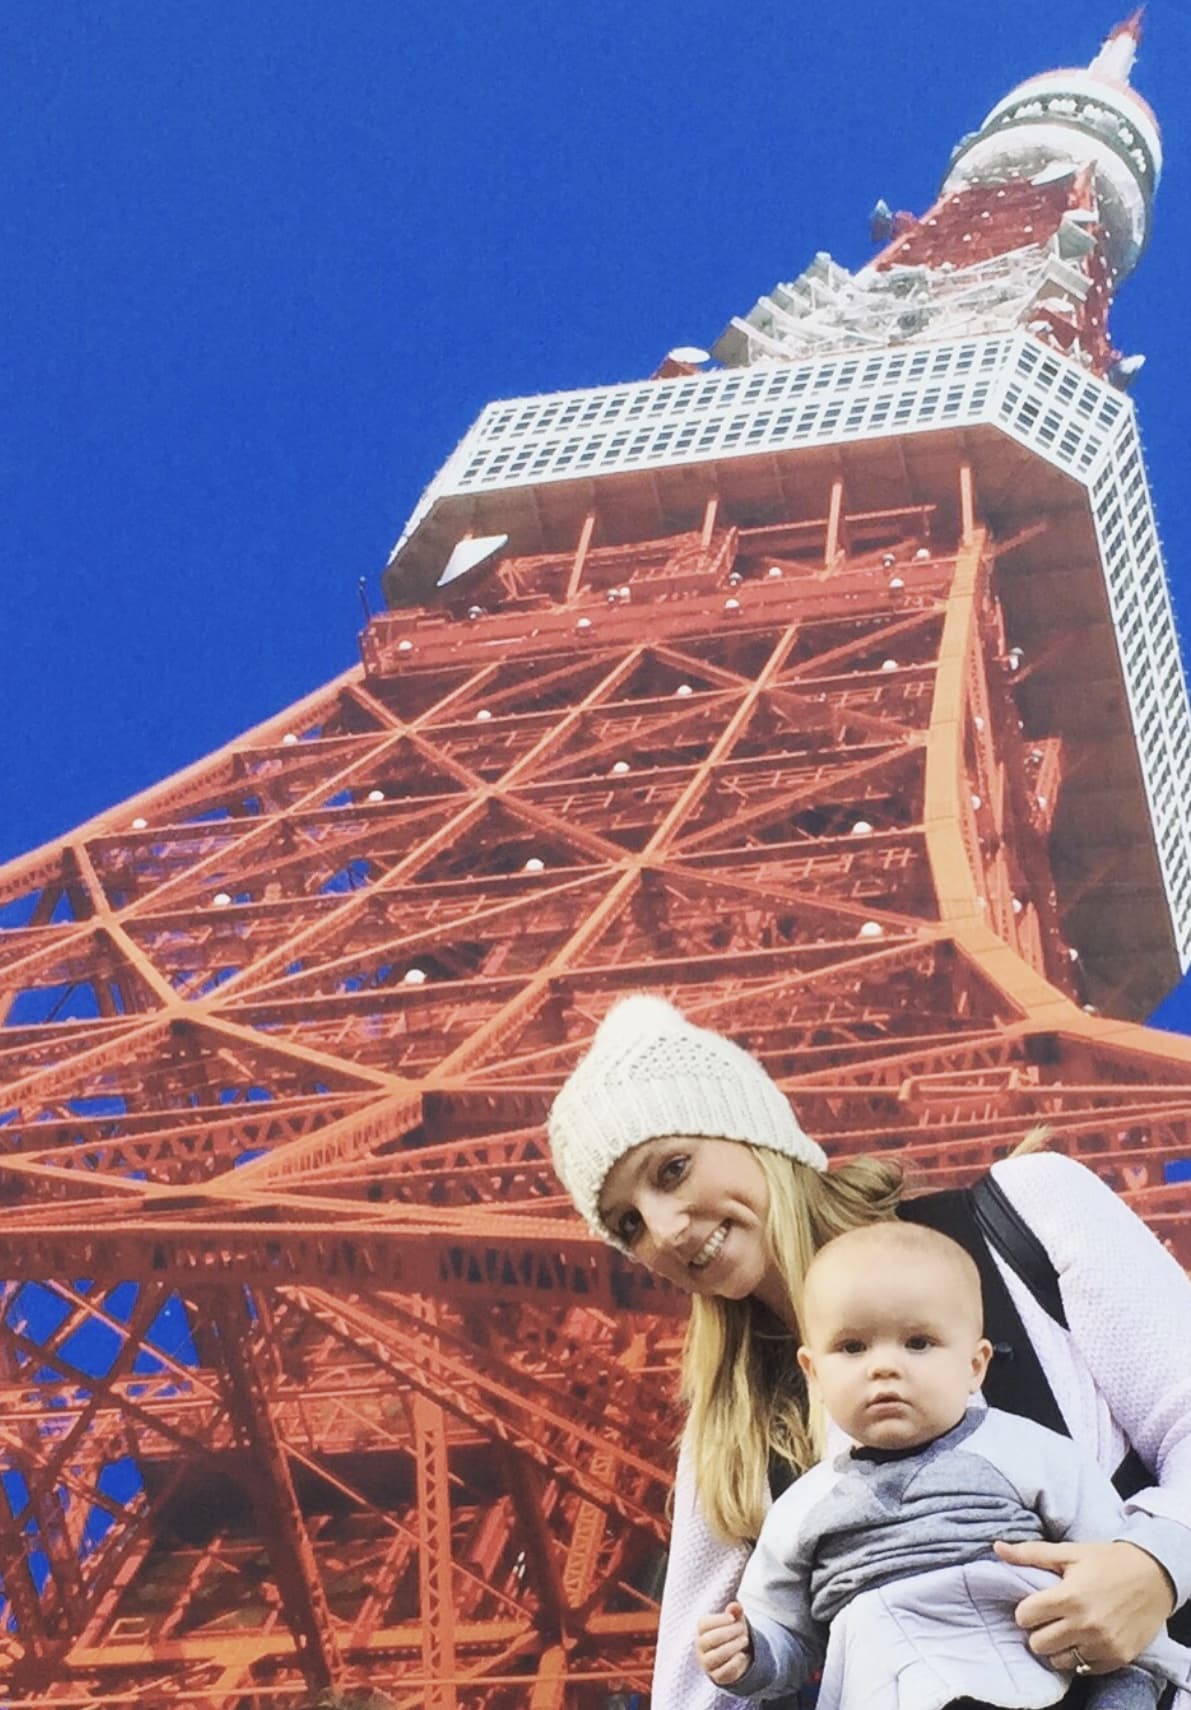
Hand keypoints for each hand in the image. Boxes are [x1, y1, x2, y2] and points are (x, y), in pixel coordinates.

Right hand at [695, 1600, 753, 1685]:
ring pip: (715, 1656)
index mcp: (701, 1630)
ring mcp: (707, 1662)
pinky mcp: (716, 1676)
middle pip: (709, 1639)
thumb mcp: (734, 1620)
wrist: (735, 1655)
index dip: (719, 1620)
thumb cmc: (732, 1632)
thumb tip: (735, 1605)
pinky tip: (742, 1655)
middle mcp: (700, 1646)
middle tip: (741, 1629)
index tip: (732, 1618)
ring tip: (744, 1640)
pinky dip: (734, 1663)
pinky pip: (723, 1671)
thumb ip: (735, 1611)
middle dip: (728, 1633)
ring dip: (733, 1646)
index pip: (704, 1624)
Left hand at [994, 1539, 1175, 1673]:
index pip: (1025, 1617)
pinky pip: (1084, 1669)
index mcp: (1069, 1596)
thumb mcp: (1069, 1552)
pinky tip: (1084, 1639)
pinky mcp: (1117, 1658)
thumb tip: (998, 1549)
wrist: (1153, 1576)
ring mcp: (1102, 1645)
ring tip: (1066, 1629)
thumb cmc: (1107, 1561)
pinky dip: (1080, 1656)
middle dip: (1038, 1631)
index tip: (1034, 1605)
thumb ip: (1031, 1553)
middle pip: (1038, 1643)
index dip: (1025, 1610)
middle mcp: (1085, 1625)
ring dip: (1058, 1647)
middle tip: (1048, 1619)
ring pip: (1059, 1660)